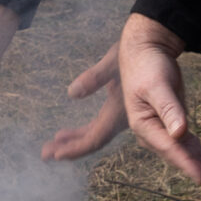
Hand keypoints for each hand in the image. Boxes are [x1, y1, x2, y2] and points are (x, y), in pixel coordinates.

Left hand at [41, 39, 130, 161]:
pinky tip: (69, 133)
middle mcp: (122, 118)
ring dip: (74, 141)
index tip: (56, 155)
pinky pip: (100, 126)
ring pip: (96, 134)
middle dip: (70, 148)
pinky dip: (83, 132)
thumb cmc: (136, 51)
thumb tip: (72, 92)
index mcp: (120, 111)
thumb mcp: (112, 62)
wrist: (156, 45)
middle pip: (94, 140)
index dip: (76, 149)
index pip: (95, 138)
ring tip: (53, 145)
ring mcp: (122, 114)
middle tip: (44, 155)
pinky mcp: (120, 107)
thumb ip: (94, 77)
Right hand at [114, 14, 200, 185]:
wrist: (145, 52)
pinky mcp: (175, 126)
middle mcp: (153, 134)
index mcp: (144, 125)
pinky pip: (191, 145)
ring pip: (188, 153)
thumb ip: (169, 109)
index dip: (186, 163)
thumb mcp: (157, 85)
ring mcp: (164, 131)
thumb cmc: (148, 66)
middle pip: (181, 155)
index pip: (169, 148)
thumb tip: (180, 133)